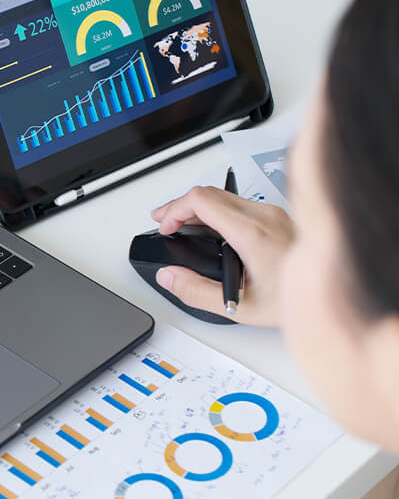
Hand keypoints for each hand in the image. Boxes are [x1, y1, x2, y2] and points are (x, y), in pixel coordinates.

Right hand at [150, 186, 294, 326]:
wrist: (336, 293)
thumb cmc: (296, 301)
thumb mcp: (239, 306)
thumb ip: (196, 292)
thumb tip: (168, 277)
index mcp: (253, 232)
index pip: (201, 200)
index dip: (174, 209)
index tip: (165, 227)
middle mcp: (264, 216)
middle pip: (209, 192)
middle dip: (179, 205)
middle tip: (163, 222)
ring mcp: (272, 213)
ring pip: (223, 195)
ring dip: (196, 207)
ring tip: (181, 224)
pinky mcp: (277, 217)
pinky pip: (237, 203)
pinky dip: (214, 210)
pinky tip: (207, 227)